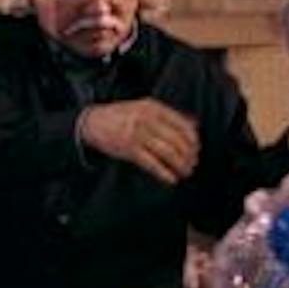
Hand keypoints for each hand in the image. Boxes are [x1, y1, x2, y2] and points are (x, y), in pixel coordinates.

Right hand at [78, 98, 198, 183]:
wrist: (93, 122)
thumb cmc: (121, 116)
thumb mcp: (145, 108)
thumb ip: (168, 115)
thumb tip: (194, 125)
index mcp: (153, 108)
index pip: (182, 125)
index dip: (193, 140)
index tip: (196, 150)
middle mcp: (147, 119)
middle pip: (177, 140)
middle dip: (188, 155)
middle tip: (192, 164)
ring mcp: (137, 134)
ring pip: (168, 152)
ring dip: (180, 165)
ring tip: (185, 172)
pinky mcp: (129, 149)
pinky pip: (152, 164)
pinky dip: (164, 173)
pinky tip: (171, 179)